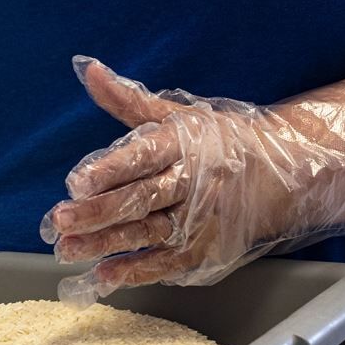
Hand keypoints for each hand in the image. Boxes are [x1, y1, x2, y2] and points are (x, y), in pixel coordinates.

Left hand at [40, 57, 344, 306]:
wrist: (283, 173)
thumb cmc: (220, 140)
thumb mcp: (177, 113)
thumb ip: (127, 99)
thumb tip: (89, 70)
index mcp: (183, 143)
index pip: (144, 155)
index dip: (111, 169)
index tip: (77, 181)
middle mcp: (193, 181)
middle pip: (142, 198)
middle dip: (99, 211)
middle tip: (60, 219)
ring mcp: (201, 218)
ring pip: (149, 232)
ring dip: (107, 243)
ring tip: (68, 249)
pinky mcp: (207, 247)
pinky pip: (168, 262)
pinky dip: (136, 271)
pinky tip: (105, 275)